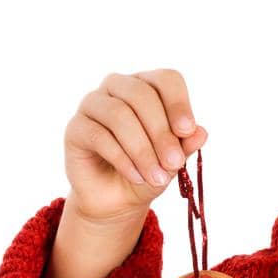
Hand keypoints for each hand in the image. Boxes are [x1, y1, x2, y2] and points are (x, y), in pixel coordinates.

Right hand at [63, 69, 208, 226]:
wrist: (116, 198)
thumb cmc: (149, 169)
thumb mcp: (172, 160)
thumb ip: (185, 144)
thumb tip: (201, 132)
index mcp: (148, 86)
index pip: (166, 79)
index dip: (178, 102)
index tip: (188, 131)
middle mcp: (118, 87)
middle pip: (141, 95)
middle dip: (161, 132)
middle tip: (175, 163)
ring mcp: (93, 104)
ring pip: (119, 115)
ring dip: (143, 150)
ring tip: (157, 177)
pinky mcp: (76, 127)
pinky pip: (99, 136)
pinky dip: (123, 159)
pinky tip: (136, 176)